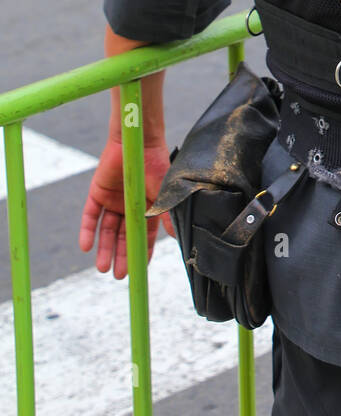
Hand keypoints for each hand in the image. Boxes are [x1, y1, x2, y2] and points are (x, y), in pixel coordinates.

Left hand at [79, 136, 175, 278]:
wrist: (138, 141)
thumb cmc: (157, 164)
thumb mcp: (166, 193)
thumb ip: (168, 214)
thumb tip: (179, 236)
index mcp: (148, 208)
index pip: (144, 236)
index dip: (141, 254)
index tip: (138, 271)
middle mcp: (129, 207)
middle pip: (124, 237)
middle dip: (122, 256)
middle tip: (119, 275)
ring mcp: (113, 200)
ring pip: (107, 230)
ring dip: (104, 248)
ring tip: (102, 268)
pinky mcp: (97, 193)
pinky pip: (90, 216)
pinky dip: (87, 231)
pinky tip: (86, 247)